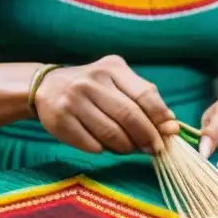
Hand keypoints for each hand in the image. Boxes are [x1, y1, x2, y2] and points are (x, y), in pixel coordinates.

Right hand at [34, 55, 180, 154]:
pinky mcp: (60, 120)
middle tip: (155, 148)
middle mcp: (92, 81)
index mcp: (112, 68)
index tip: (169, 133)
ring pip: (111, 133)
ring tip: (129, 148)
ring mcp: (74, 100)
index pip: (144, 94)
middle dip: (147, 136)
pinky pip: (91, 144)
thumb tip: (171, 125)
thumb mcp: (117, 81)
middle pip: (129, 115)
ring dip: (126, 147)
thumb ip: (144, 99)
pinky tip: (104, 145)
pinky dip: (103, 149)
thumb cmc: (93, 87)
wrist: (46, 86)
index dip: (160, 117)